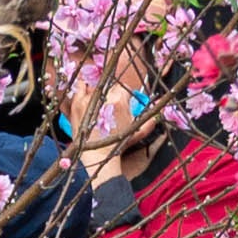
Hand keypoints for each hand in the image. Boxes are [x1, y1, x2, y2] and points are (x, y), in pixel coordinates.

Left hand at [53, 36, 153, 176]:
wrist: (97, 154)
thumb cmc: (118, 143)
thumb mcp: (137, 131)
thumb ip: (150, 120)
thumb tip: (160, 111)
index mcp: (120, 100)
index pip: (121, 85)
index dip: (120, 90)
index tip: (119, 94)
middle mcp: (104, 97)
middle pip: (108, 83)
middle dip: (109, 89)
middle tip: (107, 98)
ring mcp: (89, 99)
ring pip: (94, 84)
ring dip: (96, 89)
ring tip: (96, 99)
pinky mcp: (77, 104)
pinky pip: (80, 88)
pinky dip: (82, 88)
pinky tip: (85, 92)